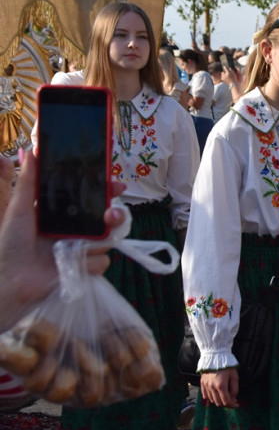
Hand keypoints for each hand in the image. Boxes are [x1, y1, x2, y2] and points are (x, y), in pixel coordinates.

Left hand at [0, 152, 126, 330]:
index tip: (116, 184)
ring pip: (110, 239)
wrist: (12, 280)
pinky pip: (102, 261)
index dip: (107, 189)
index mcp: (64, 213)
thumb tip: (31, 150)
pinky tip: (76, 264)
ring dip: (103, 240)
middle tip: (111, 215)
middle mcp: (78, 229)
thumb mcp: (18, 209)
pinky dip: (90, 262)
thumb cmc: (11, 244)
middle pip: (109, 217)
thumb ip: (28, 181)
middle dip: (117, 214)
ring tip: (89, 244)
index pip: (93, 197)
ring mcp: (84, 248)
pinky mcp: (87, 268)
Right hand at [200, 369, 238, 407]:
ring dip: (219, 401)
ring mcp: (206, 386)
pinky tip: (217, 394)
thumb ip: (235, 389)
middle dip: (226, 404)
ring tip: (225, 397)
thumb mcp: (234, 376)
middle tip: (232, 401)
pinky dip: (211, 398)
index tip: (237, 405)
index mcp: (221, 385)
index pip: (226, 401)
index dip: (232, 405)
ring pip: (212, 400)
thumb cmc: (227, 366)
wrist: (215, 357)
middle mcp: (212, 387)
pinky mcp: (202, 384)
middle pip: (218, 403)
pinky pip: (205, 396)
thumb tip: (233, 398)